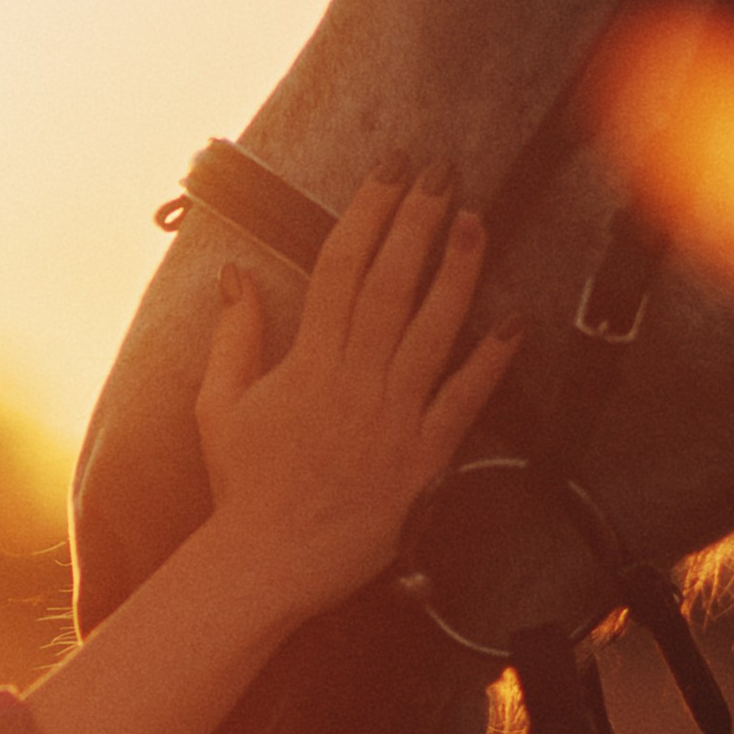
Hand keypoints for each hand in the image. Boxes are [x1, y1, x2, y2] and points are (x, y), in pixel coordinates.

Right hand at [194, 159, 522, 632]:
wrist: (268, 560)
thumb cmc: (242, 485)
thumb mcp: (220, 404)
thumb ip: (233, 336)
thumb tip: (234, 277)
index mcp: (307, 361)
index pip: (341, 266)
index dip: (368, 212)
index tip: (388, 173)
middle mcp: (353, 379)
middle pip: (392, 283)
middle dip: (418, 221)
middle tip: (441, 173)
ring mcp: (391, 417)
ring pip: (432, 329)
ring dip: (457, 271)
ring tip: (476, 221)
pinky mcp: (422, 458)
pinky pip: (463, 401)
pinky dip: (490, 362)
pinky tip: (513, 322)